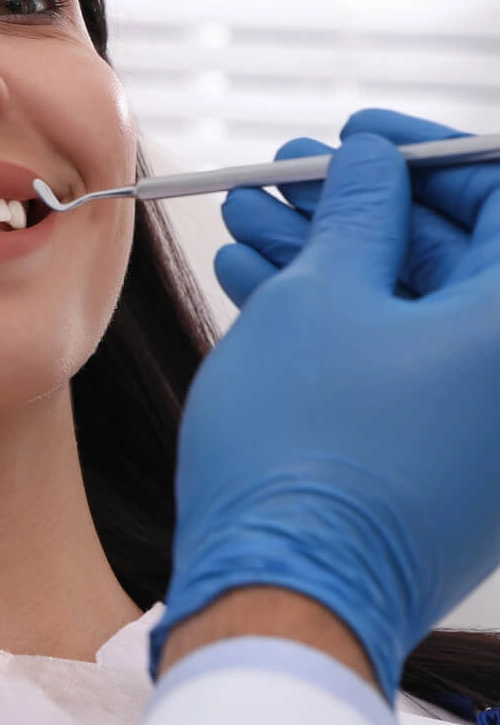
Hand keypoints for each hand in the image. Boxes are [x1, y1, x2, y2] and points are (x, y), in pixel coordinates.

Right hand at [156, 133, 499, 697]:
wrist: (287, 589)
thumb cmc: (306, 446)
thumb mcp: (321, 296)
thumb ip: (360, 216)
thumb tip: (377, 166)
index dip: (428, 153)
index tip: (360, 135)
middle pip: (455, 255)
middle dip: (363, 205)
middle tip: (287, 175)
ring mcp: (488, 426)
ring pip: (417, 308)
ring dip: (335, 256)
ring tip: (248, 220)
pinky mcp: (448, 462)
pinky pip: (406, 362)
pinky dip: (341, 318)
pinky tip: (259, 281)